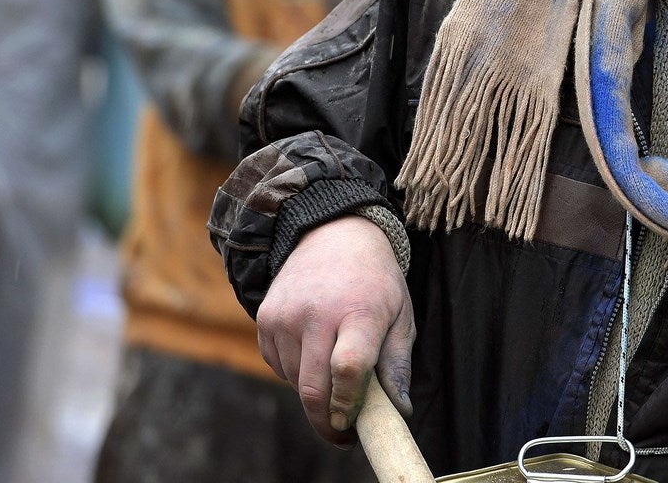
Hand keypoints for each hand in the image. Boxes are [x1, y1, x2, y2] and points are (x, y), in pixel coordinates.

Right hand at [256, 214, 414, 445]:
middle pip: (313, 386)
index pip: (348, 367)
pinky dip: (295, 373)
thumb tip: (398, 410)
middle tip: (341, 433)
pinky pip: (278, 365)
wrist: (333, 234)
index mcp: (359, 311)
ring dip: (314, 392)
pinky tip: (314, 352)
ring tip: (334, 375)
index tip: (352, 424)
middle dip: (326, 420)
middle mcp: (317, 313)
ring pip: (294, 380)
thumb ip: (398, 363)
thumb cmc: (375, 281)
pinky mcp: (265, 317)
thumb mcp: (401, 314)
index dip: (348, 403)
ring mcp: (286, 315)